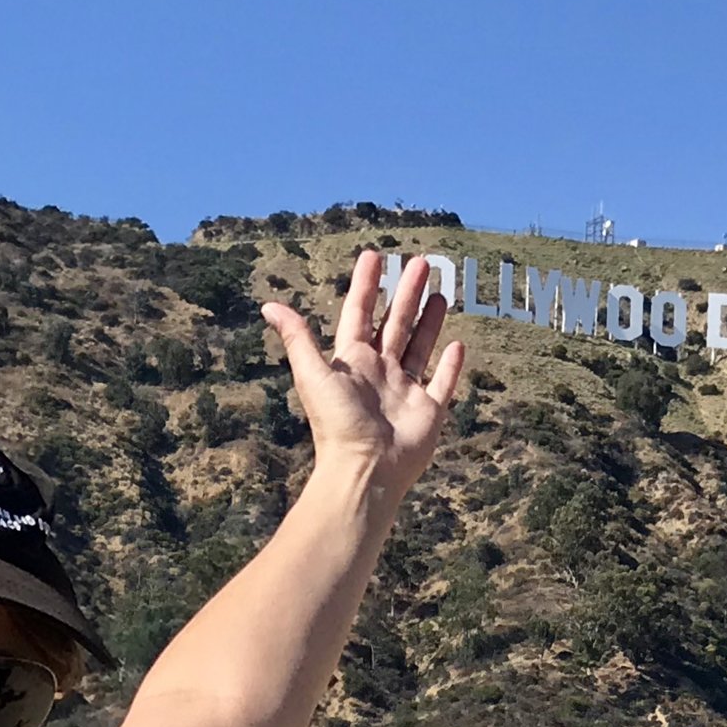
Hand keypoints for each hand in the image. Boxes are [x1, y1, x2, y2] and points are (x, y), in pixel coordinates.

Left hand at [262, 249, 465, 501]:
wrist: (366, 470)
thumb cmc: (337, 424)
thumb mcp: (313, 374)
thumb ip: (297, 338)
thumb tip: (268, 306)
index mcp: (353, 362)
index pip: (360, 313)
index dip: (366, 285)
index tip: (374, 256)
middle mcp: (380, 372)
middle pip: (395, 323)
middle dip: (406, 293)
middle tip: (420, 262)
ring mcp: (405, 391)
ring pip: (420, 346)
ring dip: (429, 320)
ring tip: (440, 291)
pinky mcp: (428, 411)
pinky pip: (442, 383)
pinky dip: (451, 365)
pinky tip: (458, 344)